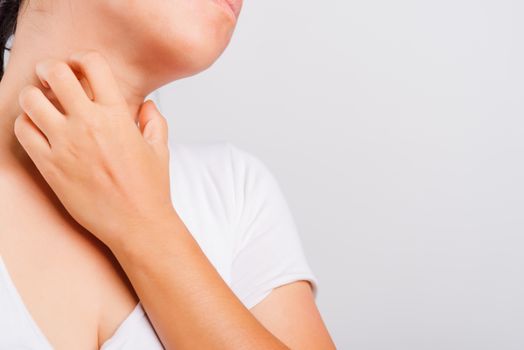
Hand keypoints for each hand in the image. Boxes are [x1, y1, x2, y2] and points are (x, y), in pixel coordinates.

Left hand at [14, 50, 175, 247]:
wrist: (136, 224)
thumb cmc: (149, 189)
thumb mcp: (160, 149)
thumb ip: (154, 120)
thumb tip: (146, 105)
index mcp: (116, 116)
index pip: (92, 64)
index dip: (82, 58)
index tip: (79, 66)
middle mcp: (88, 125)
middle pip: (55, 73)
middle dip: (51, 69)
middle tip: (53, 78)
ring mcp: (65, 145)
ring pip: (31, 100)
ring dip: (35, 96)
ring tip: (43, 105)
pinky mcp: (49, 166)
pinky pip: (22, 131)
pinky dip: (26, 124)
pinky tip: (38, 130)